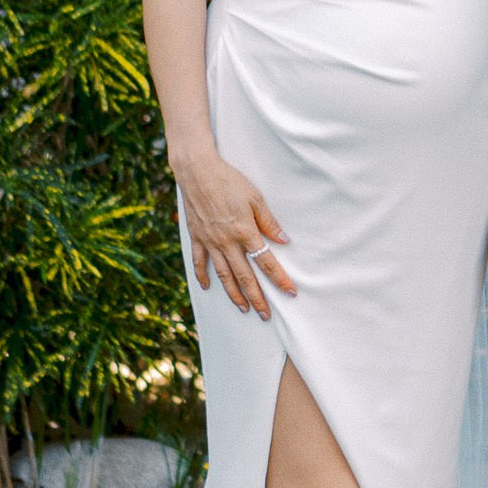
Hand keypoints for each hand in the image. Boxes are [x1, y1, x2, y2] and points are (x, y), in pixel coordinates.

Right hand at [175, 151, 292, 317]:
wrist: (197, 172)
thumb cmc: (229, 181)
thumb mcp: (255, 198)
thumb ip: (269, 222)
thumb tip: (284, 240)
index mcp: (244, 232)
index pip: (266, 261)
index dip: (279, 279)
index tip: (290, 292)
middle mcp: (227, 242)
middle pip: (245, 276)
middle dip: (257, 297)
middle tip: (265, 314)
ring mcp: (210, 242)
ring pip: (223, 275)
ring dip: (234, 294)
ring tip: (243, 308)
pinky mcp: (197, 238)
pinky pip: (199, 262)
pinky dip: (203, 276)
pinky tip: (208, 287)